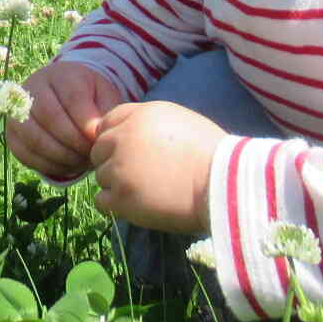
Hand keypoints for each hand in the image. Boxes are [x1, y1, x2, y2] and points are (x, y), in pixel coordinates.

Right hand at [6, 58, 122, 182]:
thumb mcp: (103, 96)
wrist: (62, 99)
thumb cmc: (88, 98)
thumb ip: (105, 112)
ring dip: (61, 156)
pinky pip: (25, 154)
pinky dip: (49, 165)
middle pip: (49, 115)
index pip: (71, 97)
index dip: (85, 121)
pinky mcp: (12, 134)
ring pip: (34, 137)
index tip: (98, 138)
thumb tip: (96, 135)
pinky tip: (67, 165)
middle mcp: (33, 87)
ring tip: (81, 161)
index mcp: (61, 74)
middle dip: (73, 140)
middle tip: (90, 154)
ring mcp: (17, 111)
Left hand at [88, 101, 225, 233]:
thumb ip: (149, 123)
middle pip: (99, 149)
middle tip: (137, 175)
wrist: (223, 186)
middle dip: (113, 160)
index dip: (116, 137)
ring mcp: (120, 169)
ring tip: (144, 191)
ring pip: (101, 176)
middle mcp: (123, 138)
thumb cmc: (212, 154)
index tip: (129, 152)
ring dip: (116, 184)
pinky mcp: (121, 199)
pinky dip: (114, 205)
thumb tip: (132, 132)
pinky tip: (135, 206)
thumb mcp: (180, 121)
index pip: (108, 122)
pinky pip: (101, 201)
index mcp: (140, 115)